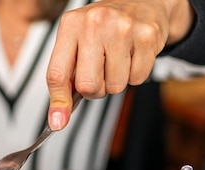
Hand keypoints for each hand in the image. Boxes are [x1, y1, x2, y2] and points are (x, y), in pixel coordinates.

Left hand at [46, 0, 192, 129]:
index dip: (59, 102)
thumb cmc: (103, 29)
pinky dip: (135, 75)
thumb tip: (58, 120)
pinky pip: (137, 79)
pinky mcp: (147, 36)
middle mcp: (94, 23)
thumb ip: (65, 80)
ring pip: (115, 86)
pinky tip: (132, 55)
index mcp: (70, 25)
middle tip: (99, 73)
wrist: (141, 2)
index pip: (58, 74)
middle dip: (94, 90)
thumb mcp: (76, 45)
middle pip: (88, 86)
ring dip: (116, 81)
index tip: (58, 122)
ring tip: (117, 60)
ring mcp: (122, 28)